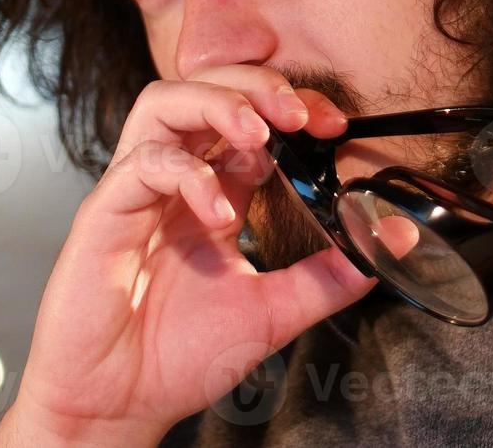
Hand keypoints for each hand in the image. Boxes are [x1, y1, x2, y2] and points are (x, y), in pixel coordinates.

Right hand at [0, 66, 374, 446]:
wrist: (117, 405)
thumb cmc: (177, 358)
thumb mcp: (273, 312)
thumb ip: (327, 276)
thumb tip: (387, 243)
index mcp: (210, 195)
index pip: (248, 120)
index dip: (289, 108)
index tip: (332, 126)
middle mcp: (172, 183)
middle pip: (204, 89)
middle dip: (256, 87)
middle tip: (299, 115)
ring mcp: (136, 193)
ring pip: (163, 103)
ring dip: (217, 103)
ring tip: (258, 134)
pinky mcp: (104, 214)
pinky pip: (142, 164)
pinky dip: (188, 174)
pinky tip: (219, 212)